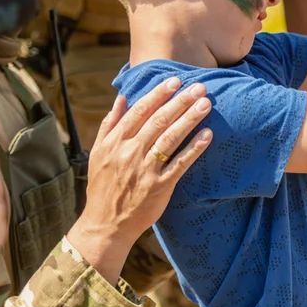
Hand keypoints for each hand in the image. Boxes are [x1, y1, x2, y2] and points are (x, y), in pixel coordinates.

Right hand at [71, 78, 211, 268]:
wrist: (105, 225)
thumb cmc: (103, 187)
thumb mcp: (98, 153)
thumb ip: (110, 124)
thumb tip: (122, 98)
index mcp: (115, 142)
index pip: (140, 111)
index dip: (158, 94)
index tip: (174, 81)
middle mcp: (129, 153)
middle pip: (158, 121)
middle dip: (180, 101)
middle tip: (198, 86)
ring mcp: (145, 170)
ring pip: (170, 138)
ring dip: (189, 119)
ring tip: (205, 103)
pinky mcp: (160, 187)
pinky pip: (180, 164)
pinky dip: (194, 148)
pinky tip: (207, 134)